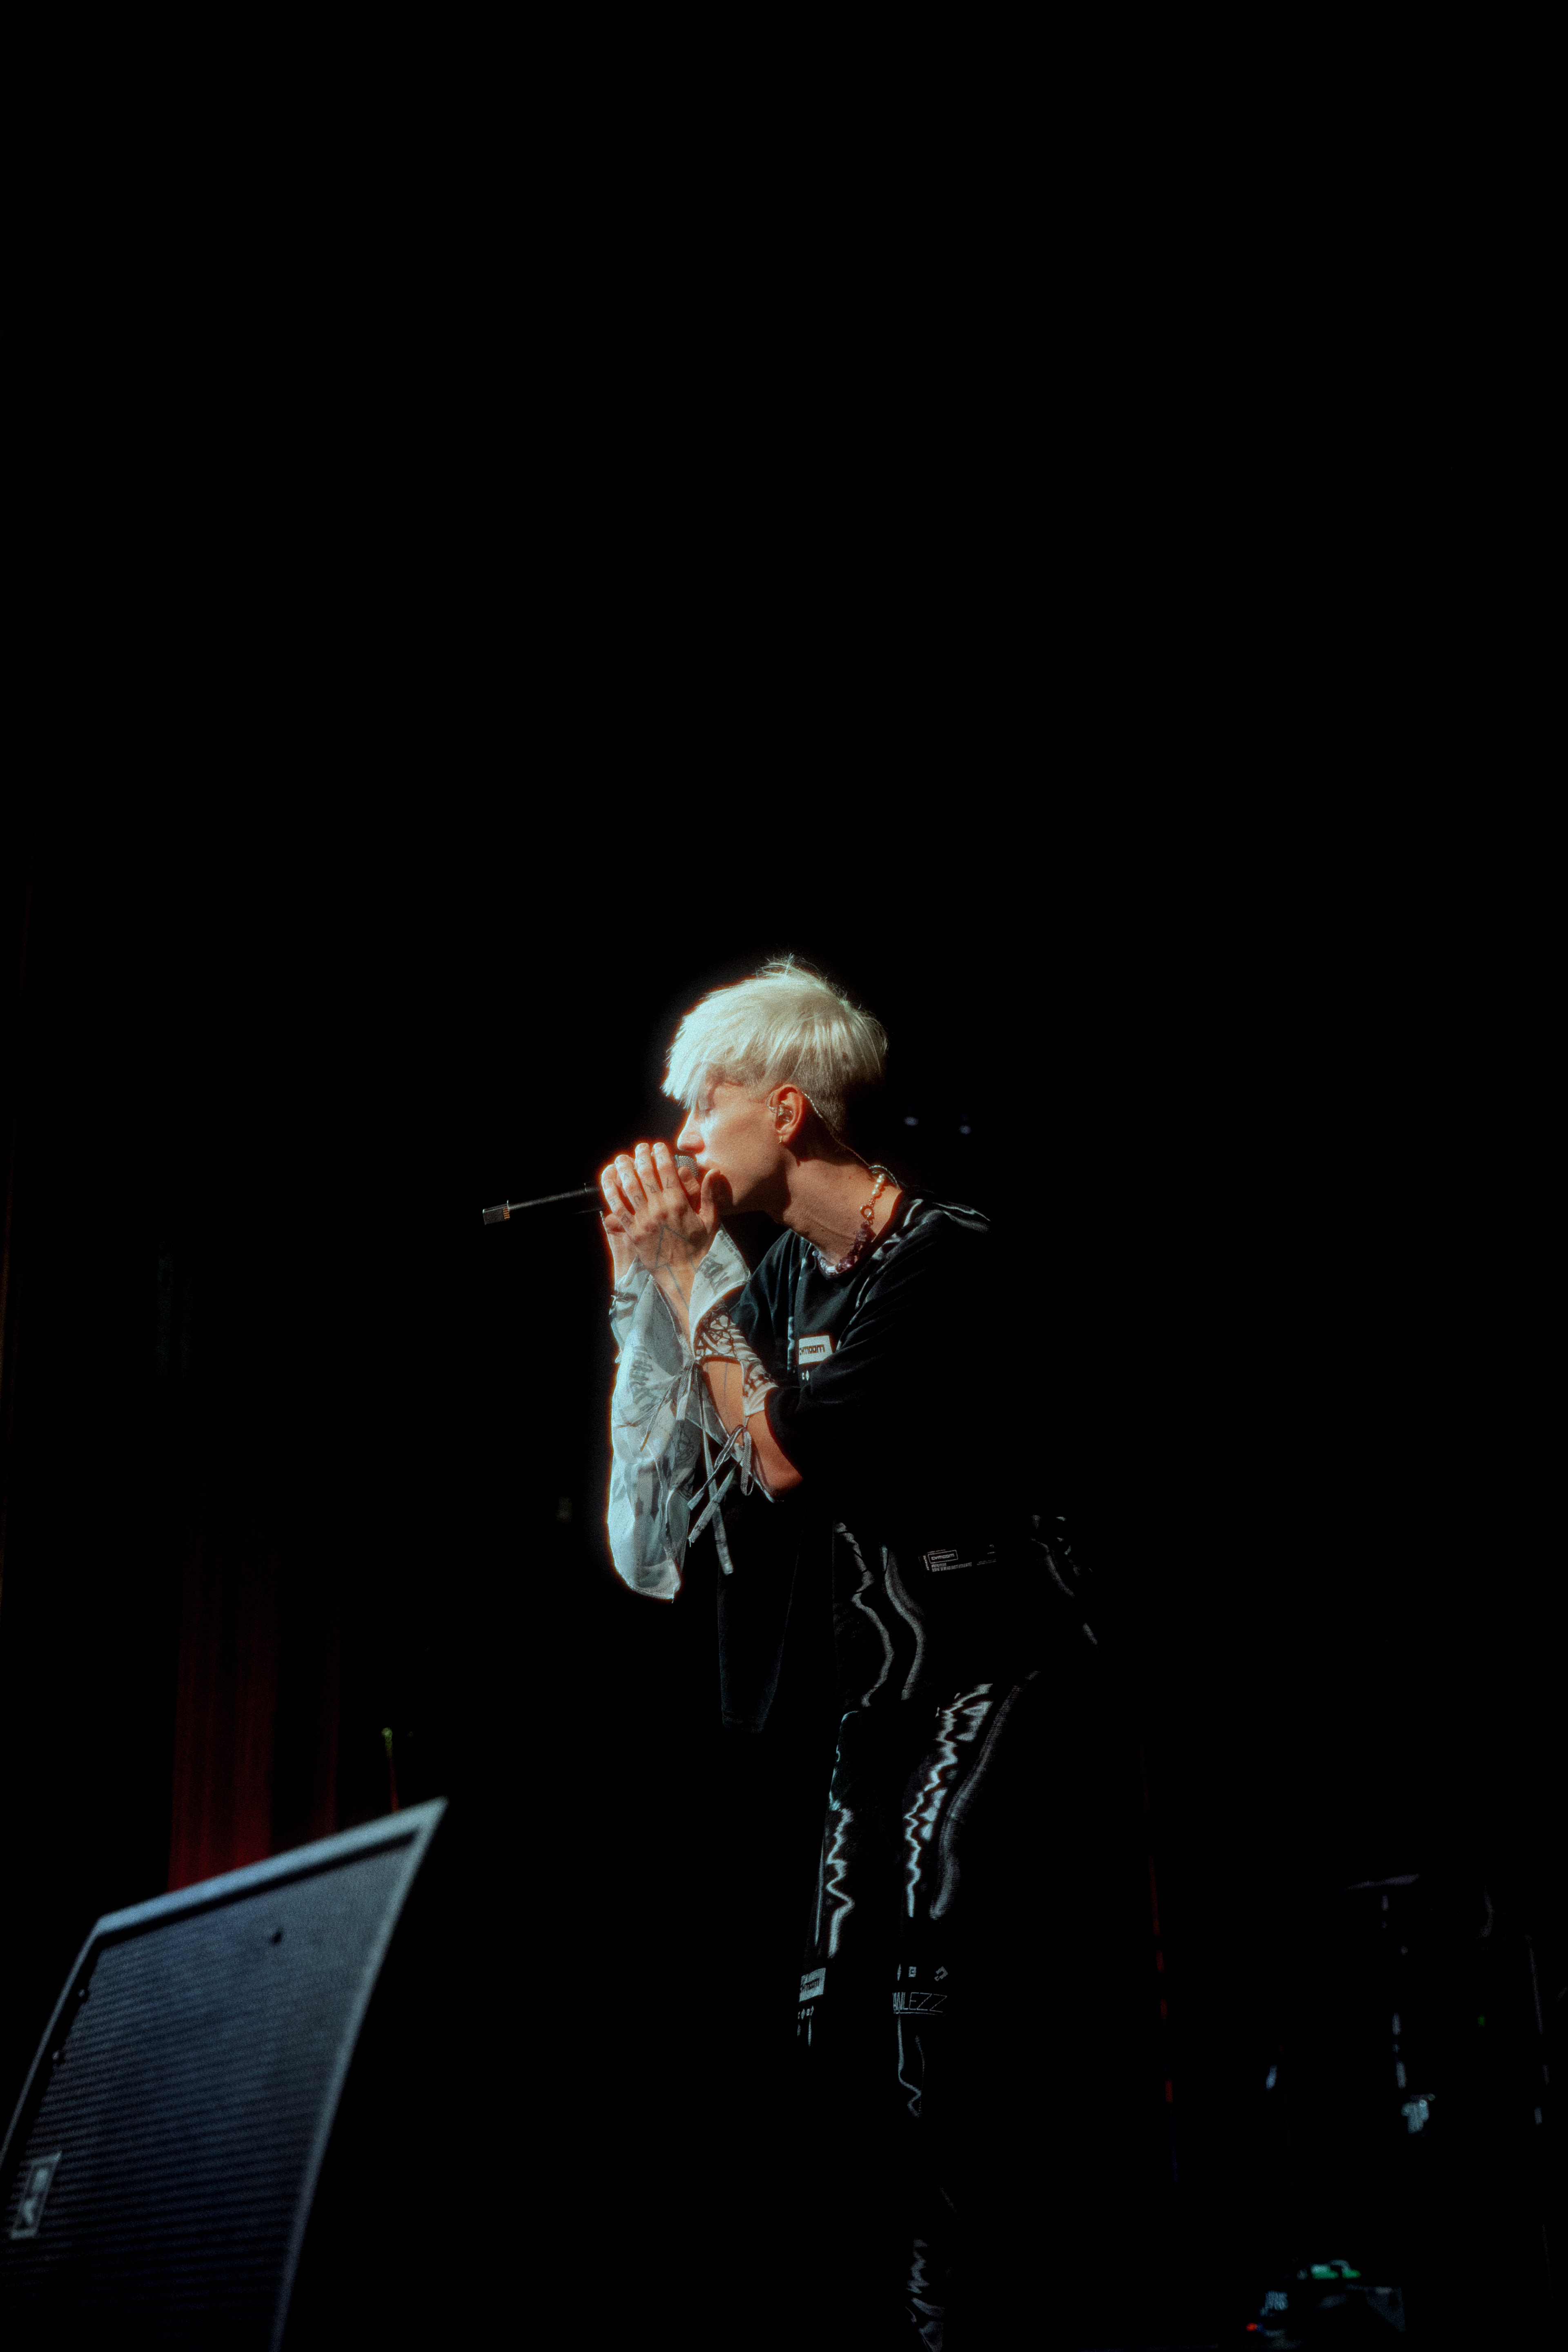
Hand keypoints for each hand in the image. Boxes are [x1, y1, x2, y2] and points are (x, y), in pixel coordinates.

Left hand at [599, 1141, 726, 1287]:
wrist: (685, 1276)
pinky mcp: (633, 1232)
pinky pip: (618, 1208)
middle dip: (641, 1156)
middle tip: (639, 1148)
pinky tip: (608, 1180)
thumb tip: (713, 1171)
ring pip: (630, 1187)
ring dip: (624, 1169)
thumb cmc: (700, 1250)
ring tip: (622, 1159)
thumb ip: (710, 1195)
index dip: (661, 1154)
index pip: (667, 1170)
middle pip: (646, 1174)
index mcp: (679, 1204)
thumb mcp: (711, 1221)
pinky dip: (611, 1192)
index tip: (658, 1146)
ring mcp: (644, 1220)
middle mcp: (659, 1209)